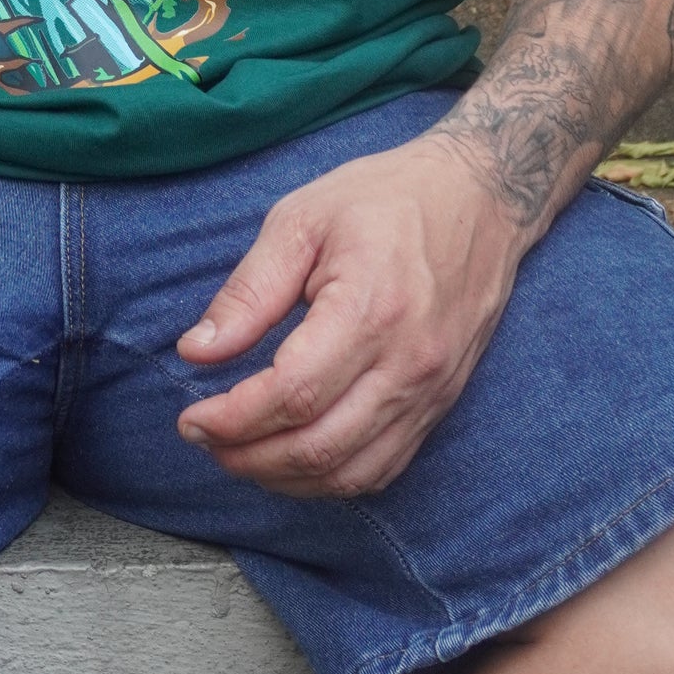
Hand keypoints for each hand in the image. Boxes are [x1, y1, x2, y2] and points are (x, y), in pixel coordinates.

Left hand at [174, 130, 525, 498]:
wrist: (482, 196)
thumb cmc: (386, 198)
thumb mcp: (302, 219)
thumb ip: (249, 291)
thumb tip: (196, 352)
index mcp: (371, 308)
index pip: (292, 393)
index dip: (233, 419)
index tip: (191, 418)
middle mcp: (409, 362)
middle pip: (319, 446)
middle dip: (247, 456)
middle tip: (202, 438)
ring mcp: (432, 390)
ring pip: (351, 471)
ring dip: (285, 477)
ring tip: (238, 453)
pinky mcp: (441, 402)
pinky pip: (384, 466)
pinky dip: (331, 478)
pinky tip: (292, 459)